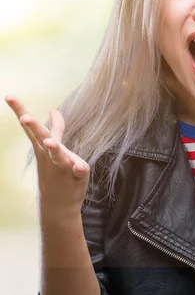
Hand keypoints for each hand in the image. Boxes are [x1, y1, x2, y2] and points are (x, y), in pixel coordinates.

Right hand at [5, 96, 89, 215]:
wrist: (58, 204)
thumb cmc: (55, 170)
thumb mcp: (54, 148)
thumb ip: (56, 128)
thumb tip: (53, 110)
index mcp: (44, 147)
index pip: (32, 128)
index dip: (21, 111)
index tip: (9, 96)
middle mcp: (51, 155)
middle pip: (42, 139)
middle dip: (33, 128)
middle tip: (25, 117)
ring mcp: (63, 166)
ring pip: (59, 155)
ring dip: (55, 149)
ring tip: (50, 142)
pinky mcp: (78, 176)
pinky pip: (79, 171)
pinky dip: (79, 168)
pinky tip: (80, 166)